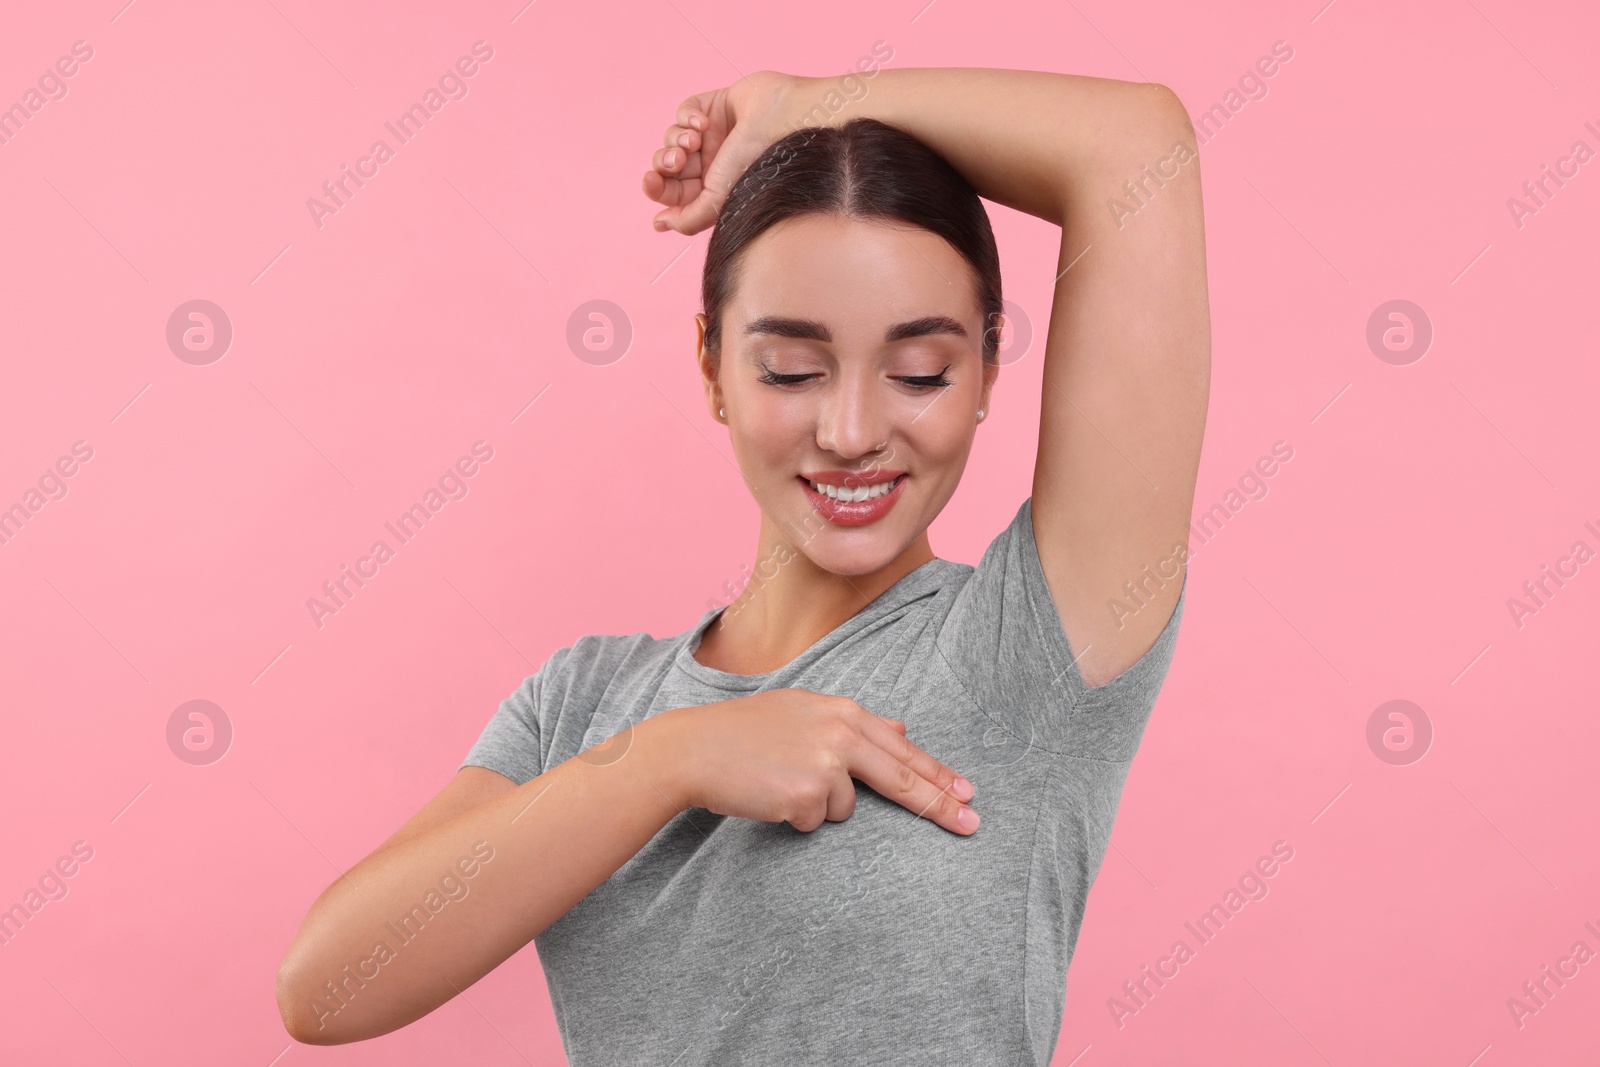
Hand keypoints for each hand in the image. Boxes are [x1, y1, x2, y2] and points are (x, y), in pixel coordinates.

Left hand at [642, 70, 800, 235]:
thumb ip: (689, 218)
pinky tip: (703, 122)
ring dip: (676, 140)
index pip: (675, 192)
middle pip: (669, 166)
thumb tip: (659, 224)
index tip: (650, 182)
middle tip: (677, 160)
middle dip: (665, 163)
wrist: (786, 120)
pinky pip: (684, 110)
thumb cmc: (761, 162)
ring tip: (694, 140)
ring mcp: (715, 134)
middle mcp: (714, 164)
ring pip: (673, 138)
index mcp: (716, 189)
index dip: (658, 188)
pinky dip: (686, 116)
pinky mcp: (716, 106)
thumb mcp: (721, 199)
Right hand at [649, 688, 979, 834]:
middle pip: (903, 778)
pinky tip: (769, 794)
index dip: (937, 773)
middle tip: (973, 824)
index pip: (902, 749)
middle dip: (940, 804)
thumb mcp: (803, 712)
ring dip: (818, 805)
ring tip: (780, 782)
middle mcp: (841, 734)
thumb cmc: (745, 731)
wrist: (695, 748)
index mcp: (843, 712)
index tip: (967, 792)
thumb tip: (901, 730)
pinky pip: (815, 822)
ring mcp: (825, 765)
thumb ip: (852, 724)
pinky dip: (794, 817)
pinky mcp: (805, 795)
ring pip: (846, 808)